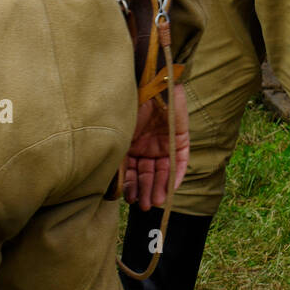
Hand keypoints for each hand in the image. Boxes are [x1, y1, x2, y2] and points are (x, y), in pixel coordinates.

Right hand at [123, 83, 189, 209]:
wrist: (148, 82)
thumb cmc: (126, 106)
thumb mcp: (117, 134)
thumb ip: (115, 157)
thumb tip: (108, 185)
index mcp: (129, 145)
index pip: (129, 171)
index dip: (129, 186)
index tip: (127, 199)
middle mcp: (146, 146)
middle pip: (146, 174)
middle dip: (145, 191)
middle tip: (144, 206)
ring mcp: (163, 143)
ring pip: (162, 171)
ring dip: (159, 188)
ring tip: (155, 202)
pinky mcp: (180, 139)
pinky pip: (181, 161)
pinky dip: (176, 176)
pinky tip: (171, 190)